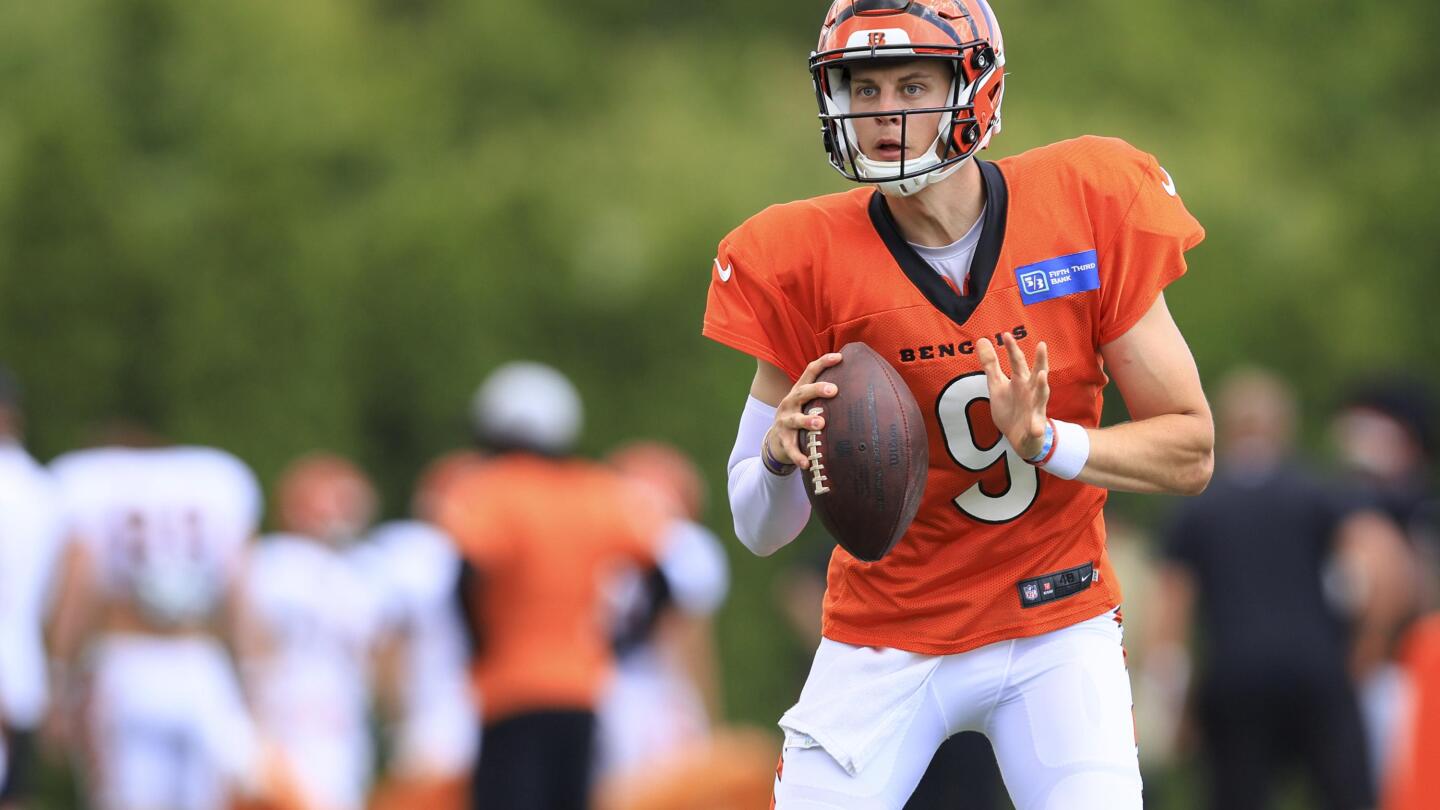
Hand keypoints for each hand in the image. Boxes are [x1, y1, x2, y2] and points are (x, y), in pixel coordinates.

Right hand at [766, 353, 843, 468]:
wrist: (775, 441)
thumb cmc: (801, 417)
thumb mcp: (809, 403)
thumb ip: (826, 395)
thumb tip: (860, 385)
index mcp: (799, 391)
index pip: (810, 371)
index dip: (823, 362)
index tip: (840, 357)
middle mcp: (790, 403)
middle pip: (802, 393)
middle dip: (816, 390)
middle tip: (833, 390)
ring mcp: (784, 422)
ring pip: (795, 420)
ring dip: (807, 421)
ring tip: (820, 423)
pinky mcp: (783, 441)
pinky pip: (791, 448)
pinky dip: (798, 456)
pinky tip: (807, 463)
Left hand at [975, 334, 1049, 458]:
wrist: (1018, 437)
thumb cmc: (1011, 407)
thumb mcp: (997, 385)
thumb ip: (991, 365)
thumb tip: (982, 339)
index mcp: (1021, 380)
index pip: (1017, 361)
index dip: (1012, 349)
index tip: (1006, 334)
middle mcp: (1031, 391)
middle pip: (1037, 372)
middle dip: (1040, 360)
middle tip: (1042, 345)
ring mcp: (1035, 408)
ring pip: (1042, 395)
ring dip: (1042, 386)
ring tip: (1042, 375)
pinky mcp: (1035, 427)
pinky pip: (1037, 428)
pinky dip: (1037, 428)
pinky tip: (1037, 429)